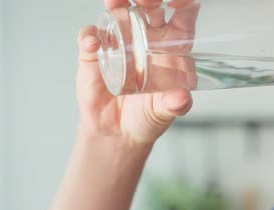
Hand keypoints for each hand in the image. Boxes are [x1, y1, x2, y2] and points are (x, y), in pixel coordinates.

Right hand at [76, 0, 193, 143]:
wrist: (119, 133)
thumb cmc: (149, 117)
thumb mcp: (164, 113)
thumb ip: (175, 105)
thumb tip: (182, 98)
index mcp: (172, 47)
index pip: (182, 17)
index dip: (183, 4)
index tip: (182, 0)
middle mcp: (148, 38)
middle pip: (151, 7)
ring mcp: (121, 42)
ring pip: (119, 12)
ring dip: (117, 3)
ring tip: (115, 3)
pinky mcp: (95, 53)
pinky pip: (91, 37)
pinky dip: (90, 36)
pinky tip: (92, 42)